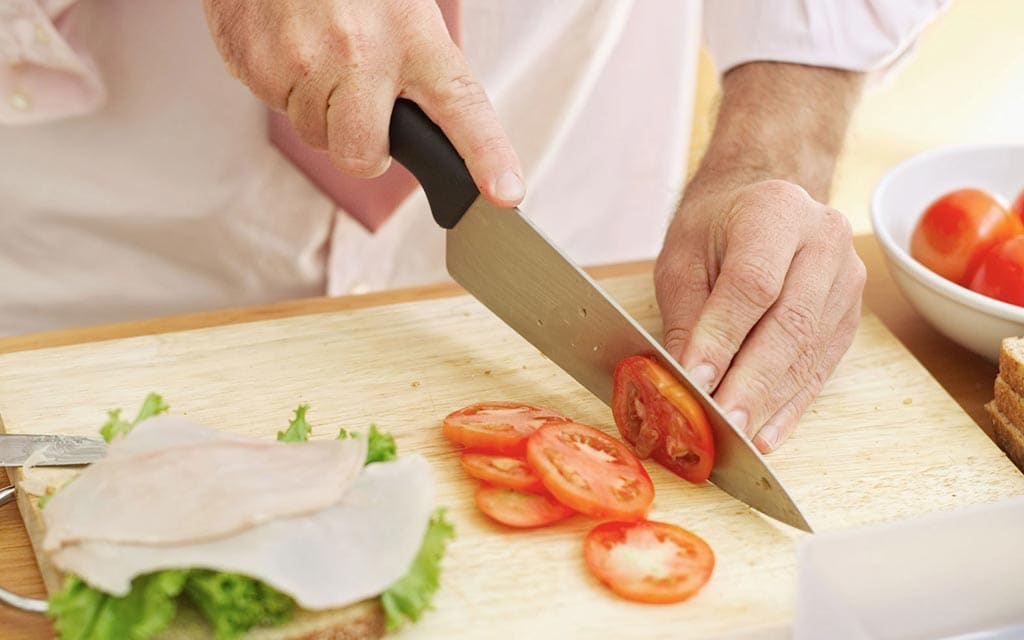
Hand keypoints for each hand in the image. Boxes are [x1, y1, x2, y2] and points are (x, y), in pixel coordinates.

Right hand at [201, 0, 524, 205]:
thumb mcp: (401, 10)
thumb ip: (417, 68)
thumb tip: (426, 133)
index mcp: (414, 36)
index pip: (462, 106)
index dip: (486, 156)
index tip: (505, 193)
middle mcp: (361, 52)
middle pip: (360, 155)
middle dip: (359, 148)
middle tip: (357, 107)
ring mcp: (304, 60)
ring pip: (312, 133)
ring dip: (316, 105)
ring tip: (318, 48)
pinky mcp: (256, 63)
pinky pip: (272, 104)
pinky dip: (279, 81)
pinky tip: (288, 40)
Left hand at [654, 178, 865, 452]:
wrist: (762, 208)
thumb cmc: (714, 231)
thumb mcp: (683, 260)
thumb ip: (687, 317)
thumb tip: (683, 381)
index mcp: (776, 211)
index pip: (753, 284)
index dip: (724, 337)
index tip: (697, 380)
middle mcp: (824, 240)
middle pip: (791, 323)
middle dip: (752, 382)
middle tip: (721, 423)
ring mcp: (847, 278)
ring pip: (809, 351)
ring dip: (771, 401)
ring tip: (737, 437)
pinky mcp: (850, 315)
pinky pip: (821, 368)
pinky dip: (790, 406)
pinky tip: (766, 434)